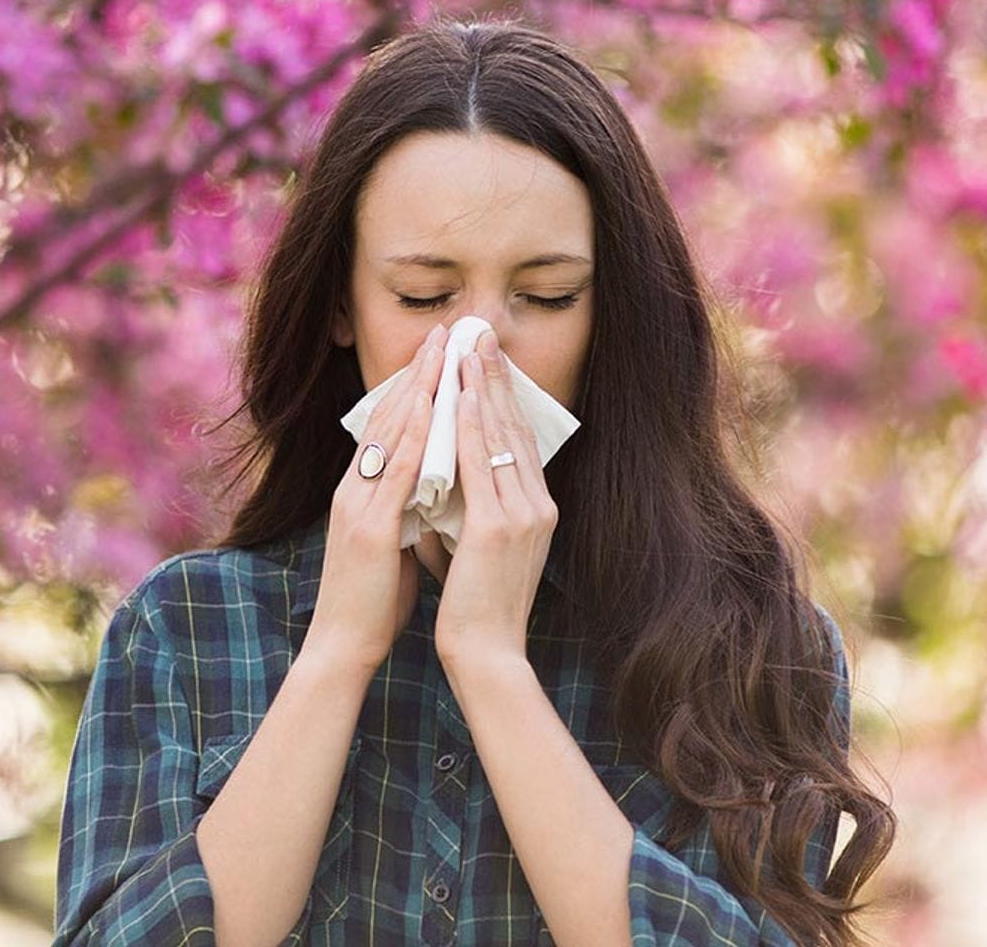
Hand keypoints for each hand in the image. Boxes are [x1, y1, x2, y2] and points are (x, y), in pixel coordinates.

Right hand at [309, 322, 447, 673]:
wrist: (344, 647)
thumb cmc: (372, 600)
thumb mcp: (393, 542)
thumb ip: (406, 510)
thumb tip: (434, 489)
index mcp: (361, 492)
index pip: (388, 426)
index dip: (413, 387)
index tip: (439, 354)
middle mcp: (353, 489)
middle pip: (385, 417)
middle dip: (417, 373)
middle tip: (444, 332)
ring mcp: (357, 505)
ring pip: (389, 434)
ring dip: (417, 389)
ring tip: (441, 352)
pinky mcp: (368, 528)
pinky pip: (395, 473)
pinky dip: (414, 436)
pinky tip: (432, 410)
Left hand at [435, 328, 555, 664]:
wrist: (487, 653)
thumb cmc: (477, 606)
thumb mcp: (480, 547)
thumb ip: (472, 510)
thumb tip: (448, 481)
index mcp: (536, 510)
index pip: (517, 440)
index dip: (501, 396)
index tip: (485, 359)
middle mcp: (538, 505)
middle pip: (514, 427)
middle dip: (495, 377)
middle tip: (480, 334)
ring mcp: (524, 515)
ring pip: (498, 437)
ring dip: (481, 388)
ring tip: (468, 348)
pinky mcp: (500, 527)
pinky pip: (482, 464)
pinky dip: (469, 426)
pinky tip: (458, 396)